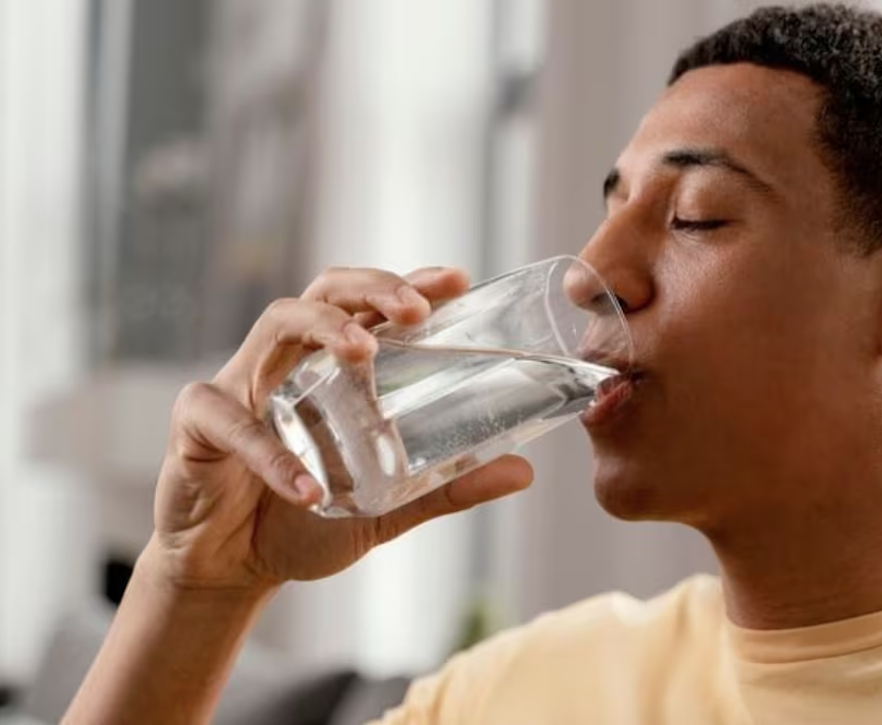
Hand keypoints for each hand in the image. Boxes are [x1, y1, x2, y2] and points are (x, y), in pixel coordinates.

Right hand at [147, 266, 533, 592]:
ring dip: (323, 329)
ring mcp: (240, 383)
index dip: (409, 284)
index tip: (457, 280)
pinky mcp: (198, 423)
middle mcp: (288, 361)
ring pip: (277, 323)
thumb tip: (522, 472)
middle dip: (372, 288)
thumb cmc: (304, 519)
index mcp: (331, 368)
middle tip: (414, 310)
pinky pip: (231, 422)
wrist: (231, 569)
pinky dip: (271, 454)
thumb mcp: (387, 504)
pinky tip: (308, 488)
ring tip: (364, 354)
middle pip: (326, 291)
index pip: (370, 306)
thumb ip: (446, 485)